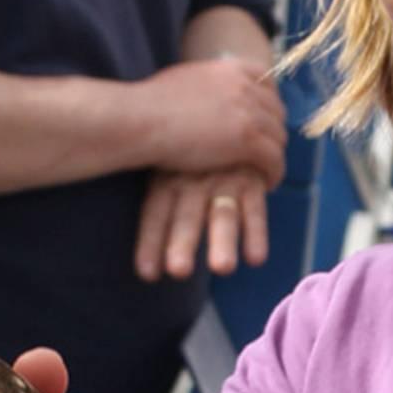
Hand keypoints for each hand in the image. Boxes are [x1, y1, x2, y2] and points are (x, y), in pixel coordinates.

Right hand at [134, 59, 285, 189]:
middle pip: (276, 111)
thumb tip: (200, 92)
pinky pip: (275, 160)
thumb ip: (203, 85)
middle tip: (264, 151)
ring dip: (274, 155)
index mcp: (229, 69)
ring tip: (265, 171)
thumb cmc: (148, 105)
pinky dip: (274, 174)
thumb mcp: (182, 80)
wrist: (140, 120)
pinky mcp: (248, 141)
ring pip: (278, 138)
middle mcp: (244, 87)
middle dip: (272, 131)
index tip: (262, 119)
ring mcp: (249, 113)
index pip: (265, 79)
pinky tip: (266, 185)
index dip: (267, 101)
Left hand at [134, 167, 269, 281]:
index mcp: (167, 178)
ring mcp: (225, 181)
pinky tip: (255, 260)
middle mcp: (194, 181)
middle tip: (179, 271)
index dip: (151, 242)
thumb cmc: (185, 154)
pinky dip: (256, 234)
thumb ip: (154, 198)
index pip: (156, 212)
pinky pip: (255, 210)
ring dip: (222, 241)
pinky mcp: (252, 182)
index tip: (147, 274)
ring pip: (223, 215)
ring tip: (222, 268)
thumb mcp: (164, 164)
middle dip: (182, 243)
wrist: (228, 118)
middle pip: (187, 217)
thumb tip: (136, 246)